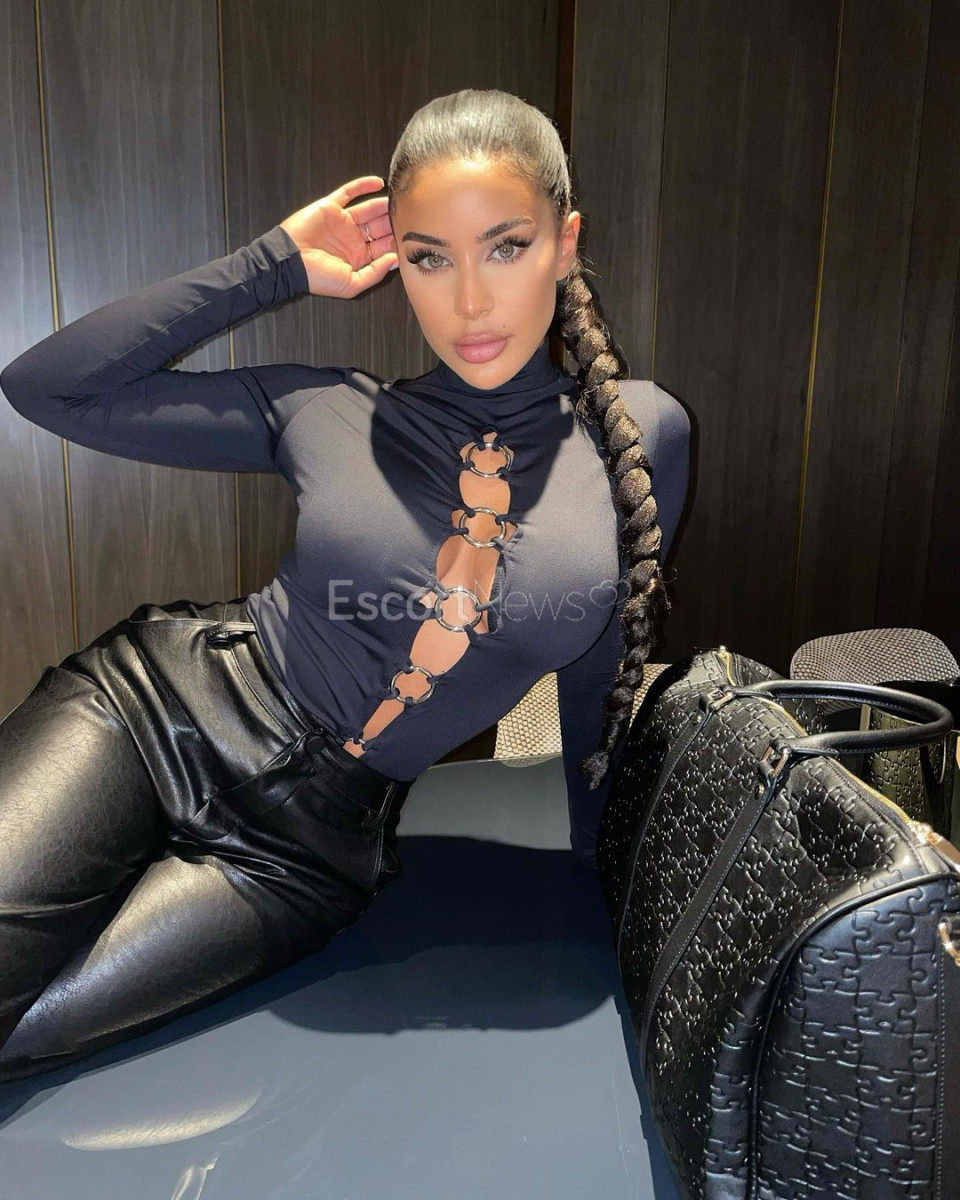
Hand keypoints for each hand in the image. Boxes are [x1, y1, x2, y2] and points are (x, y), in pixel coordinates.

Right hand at [279, 176, 398, 298]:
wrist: (289, 261)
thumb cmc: (318, 277)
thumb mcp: (352, 284)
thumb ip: (375, 273)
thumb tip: (396, 261)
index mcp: (358, 258)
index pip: (384, 247)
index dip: (397, 242)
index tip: (412, 236)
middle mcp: (352, 239)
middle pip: (379, 227)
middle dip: (394, 222)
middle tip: (410, 215)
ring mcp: (342, 221)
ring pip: (369, 209)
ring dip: (384, 205)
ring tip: (400, 199)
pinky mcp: (330, 206)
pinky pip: (349, 192)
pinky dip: (364, 185)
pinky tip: (379, 182)